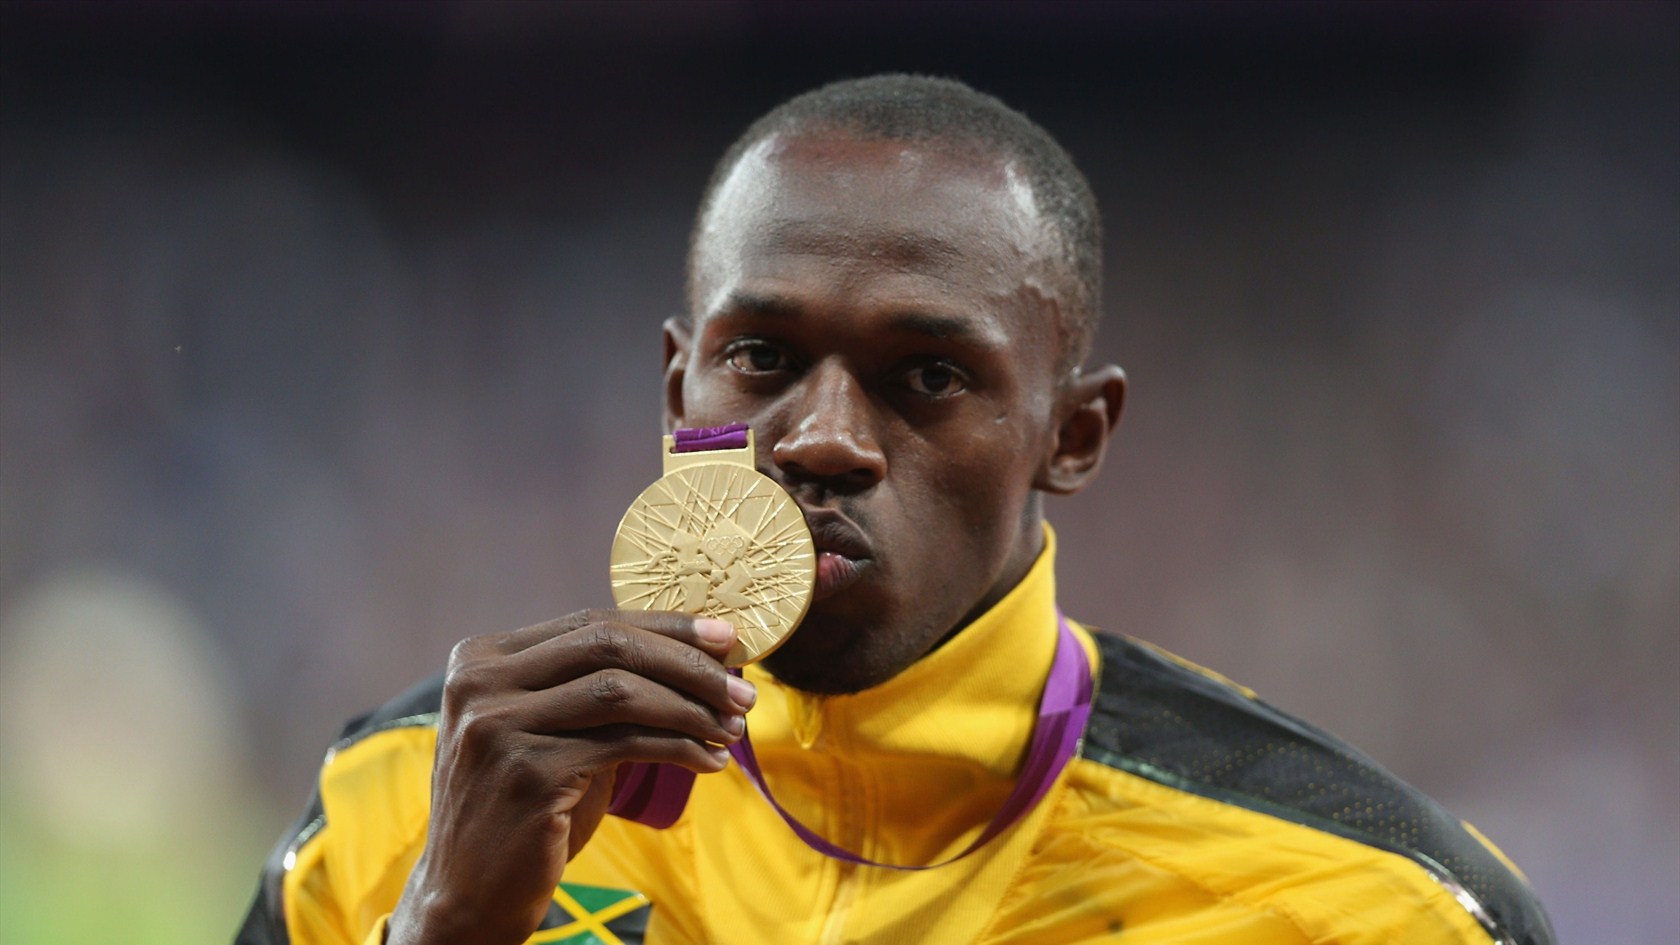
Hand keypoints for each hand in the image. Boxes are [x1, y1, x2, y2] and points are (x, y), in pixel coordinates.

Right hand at [385, 610, 753, 944]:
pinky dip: (679, 747)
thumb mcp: (550, 730)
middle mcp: (481, 683)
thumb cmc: (526, 807)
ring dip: (692, 707)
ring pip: (621, 691)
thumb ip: (594, 688)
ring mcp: (500, 727)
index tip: (728, 638)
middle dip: (689, 663)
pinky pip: (625, 744)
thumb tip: (697, 653)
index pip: (591, 622)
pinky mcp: (528, 773)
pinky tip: (709, 760)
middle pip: (609, 646)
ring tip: (734, 727)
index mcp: (482, 658)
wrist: (469, 892)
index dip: (666, 625)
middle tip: (743, 688)